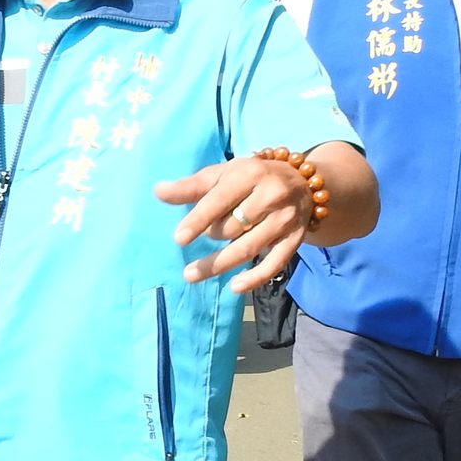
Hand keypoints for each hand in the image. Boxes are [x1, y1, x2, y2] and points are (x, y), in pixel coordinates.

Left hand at [154, 155, 315, 294]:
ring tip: (191, 275)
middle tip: (204, 235)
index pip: (220, 199)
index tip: (179, 239)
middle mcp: (271, 195)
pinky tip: (234, 287)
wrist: (302, 182)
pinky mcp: (295, 239)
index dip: (199, 220)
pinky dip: (255, 278)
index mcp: (250, 174)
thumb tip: (158, 192)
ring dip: (219, 264)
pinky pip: (275, 264)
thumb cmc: (250, 177)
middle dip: (212, 235)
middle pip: (233, 226)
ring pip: (248, 247)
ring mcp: (286, 219)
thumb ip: (191, 186)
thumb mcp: (222, 174)